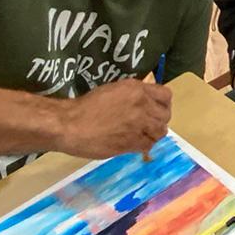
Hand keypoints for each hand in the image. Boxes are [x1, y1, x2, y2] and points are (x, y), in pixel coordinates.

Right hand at [54, 79, 171, 158]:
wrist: (69, 125)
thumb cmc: (86, 106)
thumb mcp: (113, 90)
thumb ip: (133, 95)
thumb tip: (146, 101)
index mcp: (137, 89)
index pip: (166, 95)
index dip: (162, 103)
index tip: (155, 108)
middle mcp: (142, 105)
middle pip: (165, 115)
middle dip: (158, 119)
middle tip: (148, 124)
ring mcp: (139, 124)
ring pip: (161, 131)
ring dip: (153, 133)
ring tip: (142, 134)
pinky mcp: (133, 141)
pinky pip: (149, 144)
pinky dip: (144, 144)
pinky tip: (135, 143)